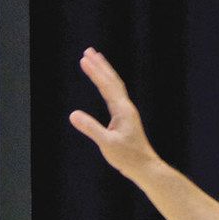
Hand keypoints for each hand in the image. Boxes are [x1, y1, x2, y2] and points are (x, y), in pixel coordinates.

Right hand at [69, 48, 160, 181]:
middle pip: (113, 81)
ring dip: (105, 73)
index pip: (107, 86)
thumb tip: (72, 115)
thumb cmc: (129, 158)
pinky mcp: (126, 120)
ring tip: (95, 61)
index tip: (84, 59)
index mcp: (123, 111)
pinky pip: (115, 96)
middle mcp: (126, 109)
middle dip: (101, 66)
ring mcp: (127, 114)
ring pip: (116, 88)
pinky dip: (108, 86)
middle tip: (88, 51)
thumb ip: (91, 129)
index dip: (95, 72)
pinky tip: (104, 86)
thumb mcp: (107, 144)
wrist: (146, 168)